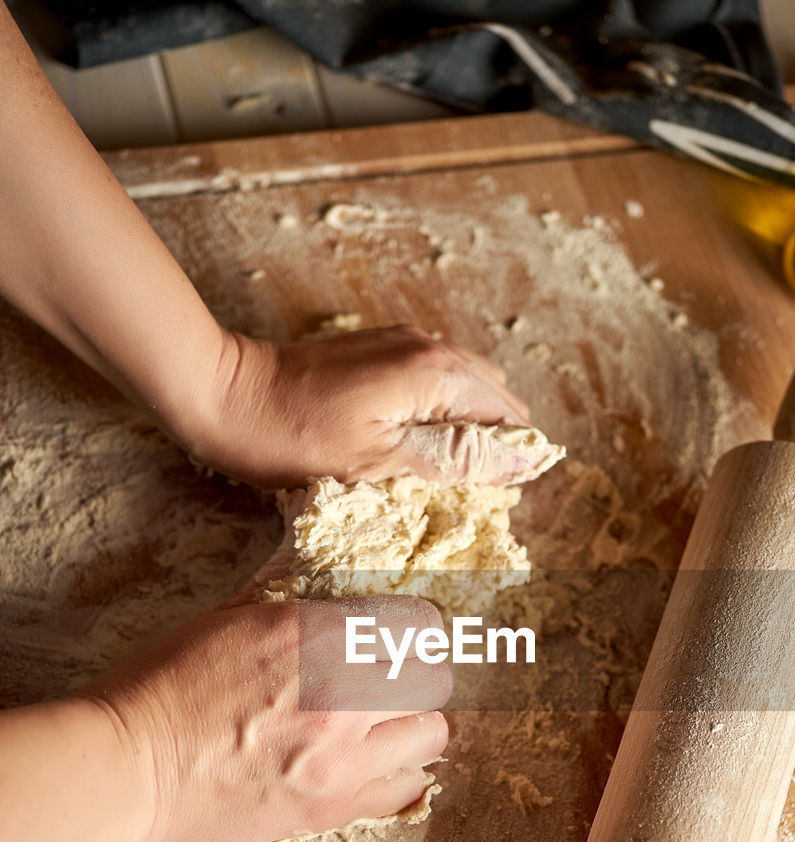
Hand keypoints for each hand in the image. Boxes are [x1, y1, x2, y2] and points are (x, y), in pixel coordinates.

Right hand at [84, 595, 450, 841]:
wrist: (128, 770)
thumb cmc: (163, 687)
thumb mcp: (230, 618)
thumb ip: (295, 603)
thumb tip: (329, 579)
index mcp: (317, 633)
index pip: (416, 623)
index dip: (409, 630)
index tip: (396, 640)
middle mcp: (344, 692)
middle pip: (432, 677)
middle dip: (412, 676)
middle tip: (385, 684)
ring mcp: (343, 756)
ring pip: (432, 734)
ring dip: (411, 726)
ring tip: (379, 728)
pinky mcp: (333, 807)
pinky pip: (407, 790)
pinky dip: (397, 776)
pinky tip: (369, 767)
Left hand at [183, 325, 545, 489]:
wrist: (224, 395)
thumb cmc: (295, 438)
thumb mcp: (381, 462)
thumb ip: (457, 459)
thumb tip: (524, 460)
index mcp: (436, 374)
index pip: (507, 416)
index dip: (513, 458)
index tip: (495, 498)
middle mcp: (428, 347)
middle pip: (491, 395)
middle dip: (494, 441)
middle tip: (470, 492)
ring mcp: (401, 342)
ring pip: (462, 385)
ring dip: (465, 426)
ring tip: (443, 472)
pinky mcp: (376, 348)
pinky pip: (429, 378)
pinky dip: (436, 410)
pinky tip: (415, 441)